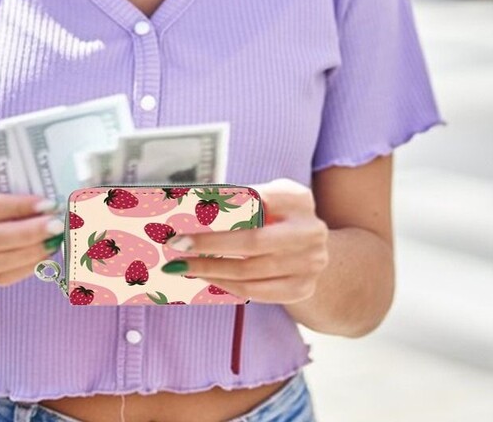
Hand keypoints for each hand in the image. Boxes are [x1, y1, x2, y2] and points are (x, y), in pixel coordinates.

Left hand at [165, 178, 328, 303]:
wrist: (315, 250)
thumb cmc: (280, 219)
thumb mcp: (272, 199)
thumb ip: (244, 199)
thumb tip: (193, 208)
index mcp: (298, 199)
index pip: (258, 200)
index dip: (221, 211)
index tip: (187, 220)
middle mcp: (310, 231)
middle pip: (252, 242)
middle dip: (209, 245)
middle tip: (177, 246)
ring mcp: (310, 263)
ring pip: (249, 272)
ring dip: (210, 269)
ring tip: (182, 266)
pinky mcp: (302, 288)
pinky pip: (256, 292)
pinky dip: (226, 285)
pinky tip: (207, 277)